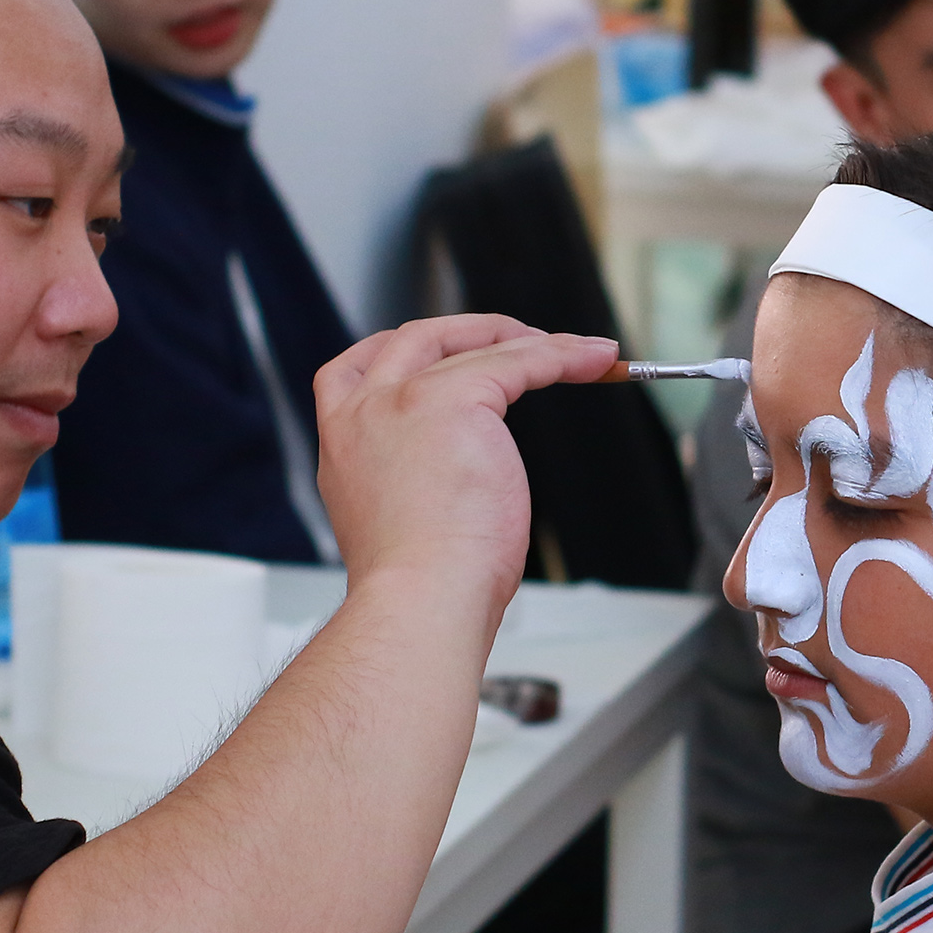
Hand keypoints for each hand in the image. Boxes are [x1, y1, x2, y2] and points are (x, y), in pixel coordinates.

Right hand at [309, 316, 616, 621]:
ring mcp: (404, 400)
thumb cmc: (422, 585)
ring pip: (472, 347)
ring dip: (530, 342)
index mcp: (343, 446)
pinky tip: (589, 361)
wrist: (422, 600)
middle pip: (413, 339)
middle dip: (469, 332)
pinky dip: (560, 356)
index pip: (354, 373)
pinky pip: (518, 361)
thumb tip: (460, 476)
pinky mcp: (454, 399)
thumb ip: (414, 481)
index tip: (445, 350)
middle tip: (519, 341)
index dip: (405, 353)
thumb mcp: (401, 521)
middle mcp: (363, 413)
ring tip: (577, 352)